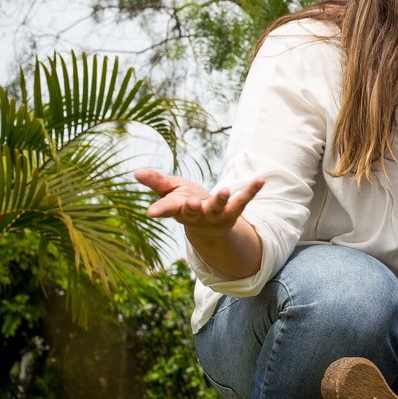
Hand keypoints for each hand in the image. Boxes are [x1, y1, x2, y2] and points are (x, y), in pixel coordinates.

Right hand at [134, 168, 263, 241]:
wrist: (208, 226)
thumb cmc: (184, 203)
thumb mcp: (170, 191)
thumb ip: (156, 182)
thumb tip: (136, 172)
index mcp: (180, 209)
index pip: (168, 209)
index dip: (160, 210)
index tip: (151, 213)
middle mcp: (197, 214)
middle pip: (194, 211)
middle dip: (194, 208)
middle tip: (193, 203)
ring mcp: (216, 215)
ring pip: (219, 208)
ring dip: (222, 200)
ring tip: (226, 190)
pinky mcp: (233, 212)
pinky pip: (244, 201)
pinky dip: (252, 191)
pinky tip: (261, 180)